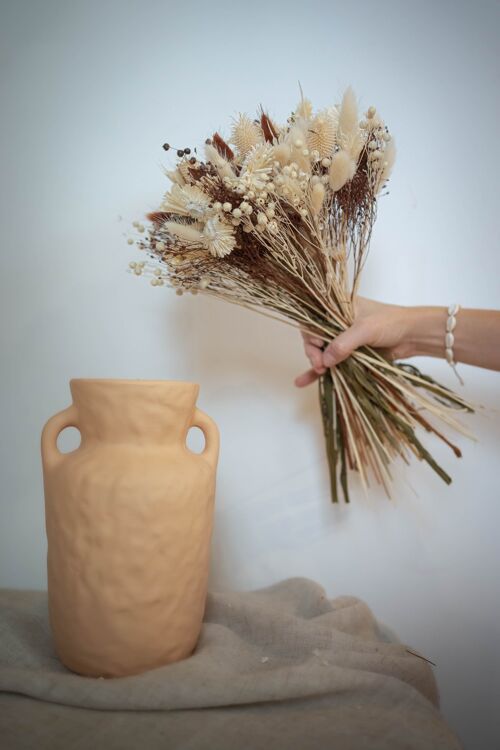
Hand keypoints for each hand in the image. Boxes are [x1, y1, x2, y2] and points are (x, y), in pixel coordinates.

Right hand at [295, 297, 413, 386]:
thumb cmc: (391, 323)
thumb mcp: (366, 329)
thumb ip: (344, 343)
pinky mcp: (349, 355)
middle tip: (321, 366)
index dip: (310, 335)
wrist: (413, 335)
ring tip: (318, 373)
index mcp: (337, 308)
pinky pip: (330, 363)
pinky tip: (303, 381)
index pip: (312, 320)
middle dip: (314, 352)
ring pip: (321, 352)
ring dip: (315, 364)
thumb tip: (325, 360)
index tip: (318, 348)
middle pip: (314, 338)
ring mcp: (342, 339)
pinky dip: (318, 373)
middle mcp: (336, 322)